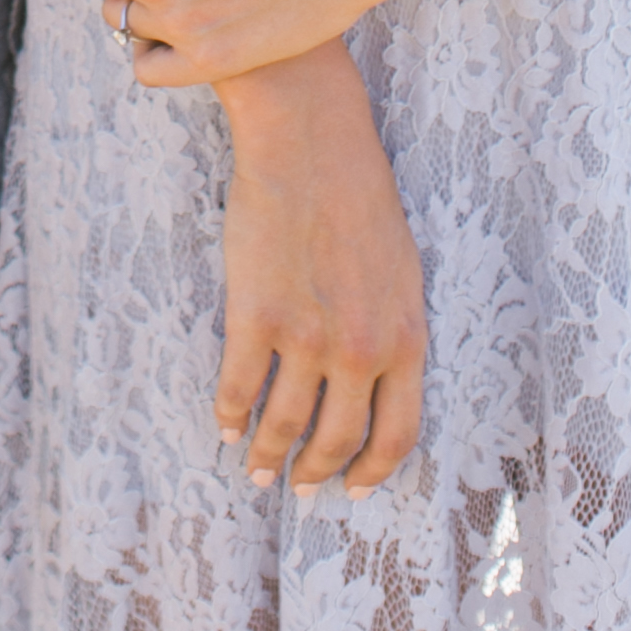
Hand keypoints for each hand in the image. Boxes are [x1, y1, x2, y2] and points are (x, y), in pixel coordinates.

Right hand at [215, 49, 425, 492]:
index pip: (397, 435)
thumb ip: (394, 330)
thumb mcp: (402, 271)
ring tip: (257, 468)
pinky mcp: (256, 314)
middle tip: (299, 487)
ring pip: (284, 424)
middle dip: (317, 473)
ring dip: (268, 455)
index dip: (373, 471)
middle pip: (338, 440)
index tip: (354, 489)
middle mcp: (360, 350)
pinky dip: (230, 415)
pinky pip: (239, 387)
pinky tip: (225, 425)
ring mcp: (306, 336)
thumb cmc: (360, 195)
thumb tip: (379, 382)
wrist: (311, 141)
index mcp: (405, 339)